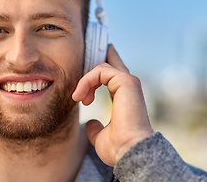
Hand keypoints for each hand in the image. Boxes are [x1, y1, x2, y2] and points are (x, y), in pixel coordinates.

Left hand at [72, 44, 152, 166]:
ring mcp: (129, 83)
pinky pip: (101, 70)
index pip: (112, 78)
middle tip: (85, 56)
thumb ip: (95, 127)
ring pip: (101, 68)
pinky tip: (81, 96)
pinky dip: (87, 81)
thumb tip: (90, 122)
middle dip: (98, 58)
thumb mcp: (101, 135)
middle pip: (112, 63)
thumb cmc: (118, 147)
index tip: (84, 81)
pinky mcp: (126, 81)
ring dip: (85, 81)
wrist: (128, 150)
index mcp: (124, 99)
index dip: (97, 74)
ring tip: (78, 98)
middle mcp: (128, 88)